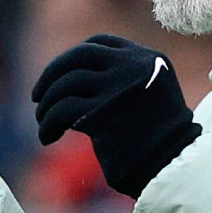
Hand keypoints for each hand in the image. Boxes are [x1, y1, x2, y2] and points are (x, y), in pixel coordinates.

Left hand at [32, 34, 200, 198]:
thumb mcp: (154, 96)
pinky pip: (60, 111)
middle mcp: (132, 67)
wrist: (173, 168)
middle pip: (78, 56)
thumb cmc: (163, 141)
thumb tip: (82, 75)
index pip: (101, 43)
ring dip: (47, 103)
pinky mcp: (100, 114)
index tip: (63, 73)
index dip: (76, 56)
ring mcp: (116, 88)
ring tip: (43, 121)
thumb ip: (128, 78)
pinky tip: (47, 137)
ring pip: (65, 84)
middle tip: (38, 95)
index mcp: (148, 59)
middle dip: (51, 73)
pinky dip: (48, 123)